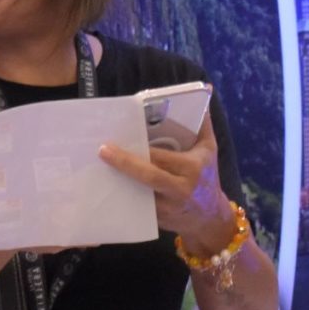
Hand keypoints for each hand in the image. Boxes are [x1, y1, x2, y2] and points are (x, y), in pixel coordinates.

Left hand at [99, 126, 238, 256]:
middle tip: (102, 151)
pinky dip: (123, 197)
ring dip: (119, 181)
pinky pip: (137, 207)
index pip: (161, 157)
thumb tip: (205, 89)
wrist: (210, 218)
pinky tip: (107, 187)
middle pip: (147, 175)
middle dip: (124, 163)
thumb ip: (202, 122)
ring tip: (98, 169)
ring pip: (139, 193)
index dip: (140, 150)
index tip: (120, 141)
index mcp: (191, 168)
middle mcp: (180, 189)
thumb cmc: (206, 176)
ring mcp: (168, 207)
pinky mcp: (158, 220)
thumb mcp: (209, 149)